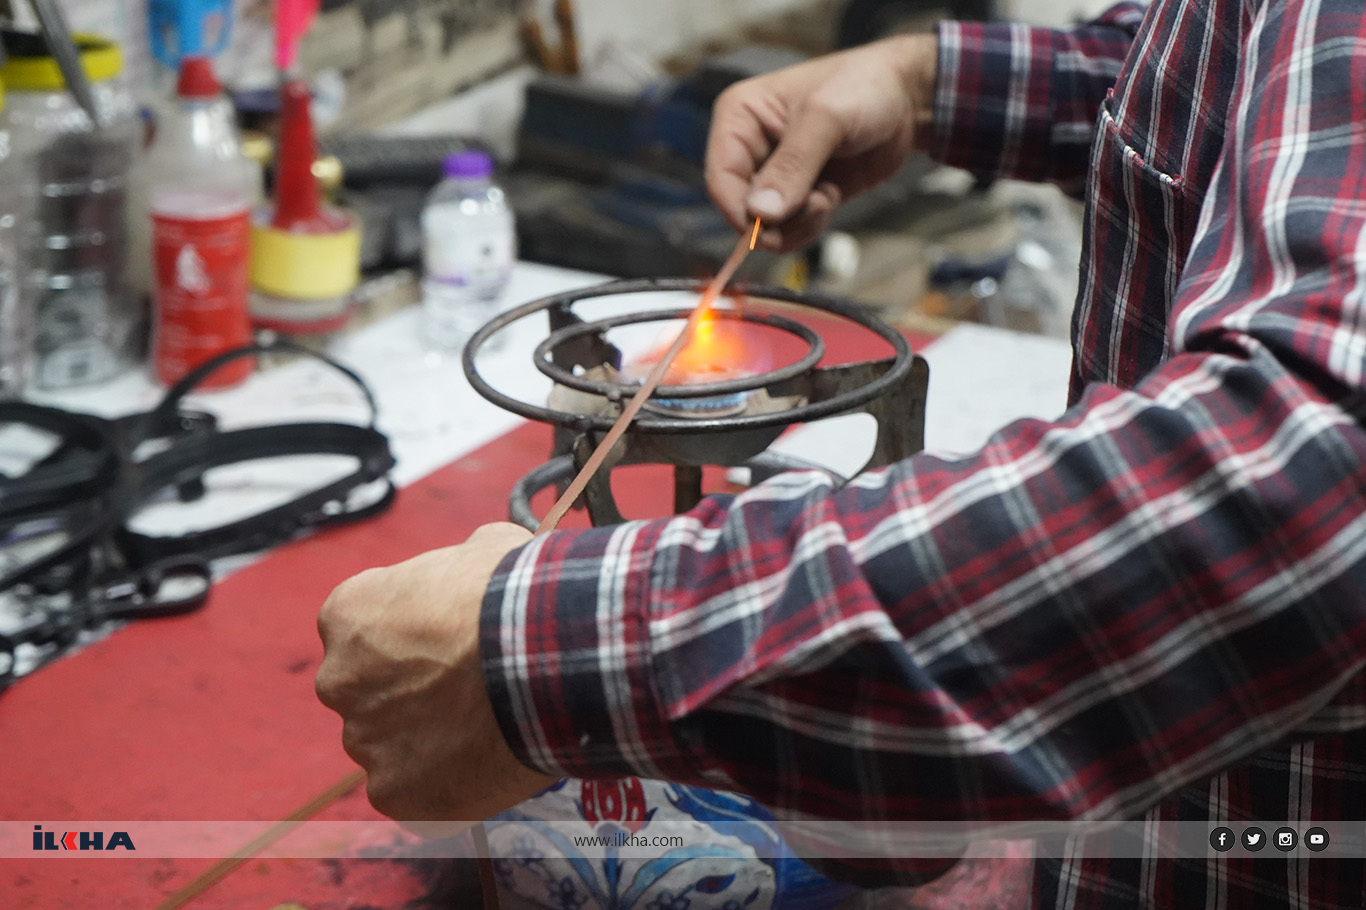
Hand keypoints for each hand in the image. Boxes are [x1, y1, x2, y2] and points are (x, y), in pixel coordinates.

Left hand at [315, 522, 553, 828]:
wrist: (543, 656)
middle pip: (369, 692)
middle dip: (409, 692)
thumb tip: (478, 568)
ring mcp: (365, 742)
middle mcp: (339, 680)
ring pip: (393, 746)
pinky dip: (446, 785)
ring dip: (429, 740)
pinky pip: (416, 794)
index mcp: (347, 614)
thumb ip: (458, 568)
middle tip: (467, 690)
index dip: (408, 636)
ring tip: (488, 727)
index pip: (362, 629)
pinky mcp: (396, 794)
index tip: (446, 642)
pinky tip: (486, 762)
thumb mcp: (483, 550)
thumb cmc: (513, 594)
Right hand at [705, 32, 937, 250]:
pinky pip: (788, 230)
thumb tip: (762, 212)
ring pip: (765, 227)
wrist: (907, 99)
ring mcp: (774, 175)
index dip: (740, 210)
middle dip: (777, 218)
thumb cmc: (865, 87)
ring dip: (797, 224)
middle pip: (740, 208)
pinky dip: (809, 226)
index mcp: (740, 118)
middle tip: (814, 204)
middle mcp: (751, 148)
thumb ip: (793, 165)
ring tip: (826, 196)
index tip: (769, 227)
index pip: (720, 178)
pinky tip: (829, 199)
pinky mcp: (799, 195)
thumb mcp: (826, 119)